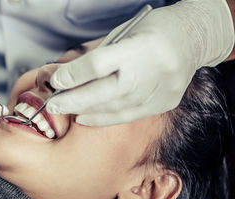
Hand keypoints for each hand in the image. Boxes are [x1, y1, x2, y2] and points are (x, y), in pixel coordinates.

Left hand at [48, 0, 233, 125]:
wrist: (194, 38)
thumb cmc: (152, 31)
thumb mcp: (124, 34)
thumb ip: (98, 57)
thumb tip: (67, 77)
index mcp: (141, 45)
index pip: (100, 64)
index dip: (74, 75)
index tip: (56, 82)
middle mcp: (153, 70)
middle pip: (105, 92)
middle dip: (74, 100)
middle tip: (52, 105)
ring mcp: (161, 90)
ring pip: (115, 107)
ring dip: (86, 111)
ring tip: (66, 110)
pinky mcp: (164, 103)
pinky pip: (128, 116)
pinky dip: (103, 118)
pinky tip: (85, 117)